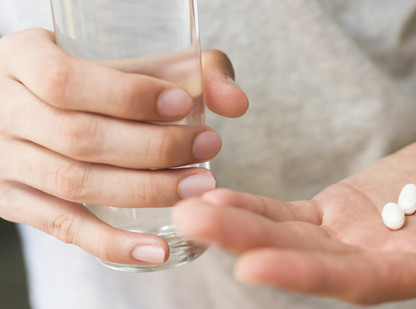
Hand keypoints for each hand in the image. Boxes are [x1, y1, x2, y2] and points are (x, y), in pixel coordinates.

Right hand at [0, 29, 247, 264]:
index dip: (128, 96)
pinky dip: (111, 243)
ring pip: (75, 184)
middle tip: (208, 147)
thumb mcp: (125, 54)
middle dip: (154, 148)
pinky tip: (157, 250)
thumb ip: (187, 69)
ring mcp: (4, 161)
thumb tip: (236, 103)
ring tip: (198, 186)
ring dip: (145, 190)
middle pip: (79, 137)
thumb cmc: (89, 74)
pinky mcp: (13, 200)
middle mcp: (4, 110)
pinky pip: (63, 228)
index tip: (183, 106)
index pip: (67, 81)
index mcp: (22, 59)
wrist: (26, 102)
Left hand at [173, 134, 415, 307]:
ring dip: (240, 224)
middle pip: (307, 261)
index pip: (356, 283)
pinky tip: (218, 198)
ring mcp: (350, 238)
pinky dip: (253, 207)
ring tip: (192, 209)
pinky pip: (287, 213)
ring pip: (288, 236)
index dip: (306, 275)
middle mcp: (376, 263)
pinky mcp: (334, 213)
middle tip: (196, 222)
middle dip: (250, 242)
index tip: (252, 262)